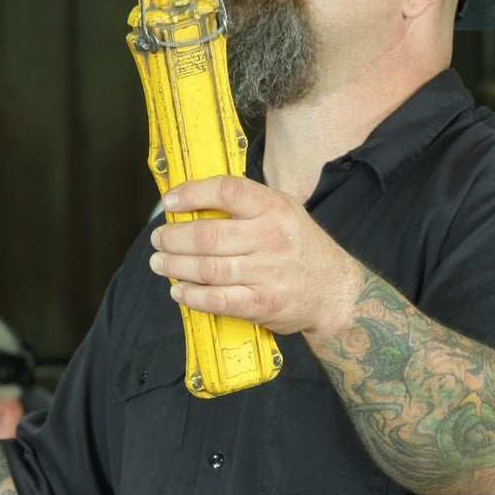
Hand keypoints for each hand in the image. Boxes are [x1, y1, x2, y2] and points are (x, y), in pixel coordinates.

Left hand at [149, 175, 362, 337]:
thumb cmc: (301, 247)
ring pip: (207, 268)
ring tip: (160, 263)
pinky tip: (178, 291)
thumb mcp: (285, 210)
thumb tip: (194, 199)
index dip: (191, 193)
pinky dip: (192, 296)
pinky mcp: (263, 304)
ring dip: (175, 266)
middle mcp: (270, 237)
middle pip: (208, 235)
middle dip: (173, 238)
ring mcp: (267, 272)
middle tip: (158, 239)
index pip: (226, 191)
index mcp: (274, 207)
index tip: (169, 202)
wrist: (336, 291)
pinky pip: (217, 299)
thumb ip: (247, 203)